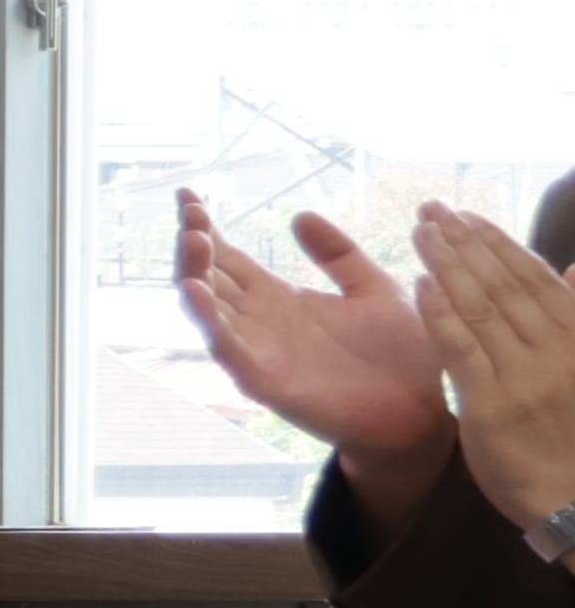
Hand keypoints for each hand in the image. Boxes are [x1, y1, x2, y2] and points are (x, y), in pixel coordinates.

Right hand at [178, 187, 454, 522]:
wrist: (420, 414)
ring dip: (194, 276)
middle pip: (208, 278)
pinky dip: (210, 323)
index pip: (227, 258)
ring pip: (209, 311)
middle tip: (190, 212)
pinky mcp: (268, 382)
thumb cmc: (401, 356)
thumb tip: (300, 215)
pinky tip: (198, 293)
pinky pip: (230, 351)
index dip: (204, 227)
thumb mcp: (372, 290)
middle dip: (193, 245)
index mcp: (279, 299)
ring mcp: (260, 353)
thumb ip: (339, 255)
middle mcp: (259, 323)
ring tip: (193, 241)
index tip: (188, 193)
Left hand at [418, 199, 574, 532]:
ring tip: (423, 231)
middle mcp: (555, 352)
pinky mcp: (491, 407)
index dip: (501, 244)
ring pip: (482, 309)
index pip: (535, 280)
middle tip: (434, 209)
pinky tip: (423, 284)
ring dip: (449, 265)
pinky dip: (442, 314)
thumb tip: (574, 268)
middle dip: (467, 243)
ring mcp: (523, 378)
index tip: (470, 216)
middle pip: (504, 285)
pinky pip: (463, 352)